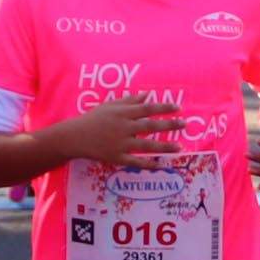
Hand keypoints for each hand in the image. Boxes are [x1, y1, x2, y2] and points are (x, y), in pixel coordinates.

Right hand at [59, 95, 182, 168]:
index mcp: (123, 113)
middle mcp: (123, 127)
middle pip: (150, 126)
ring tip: (179, 147)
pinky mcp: (116, 157)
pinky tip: (160, 164)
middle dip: (169, 125)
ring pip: (146, 145)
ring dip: (164, 146)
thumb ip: (130, 101)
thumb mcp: (111, 106)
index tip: (178, 108)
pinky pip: (135, 162)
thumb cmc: (94, 119)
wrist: (75, 137)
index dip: (164, 107)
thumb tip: (148, 95)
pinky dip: (148, 164)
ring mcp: (120, 143)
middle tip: (185, 124)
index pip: (147, 108)